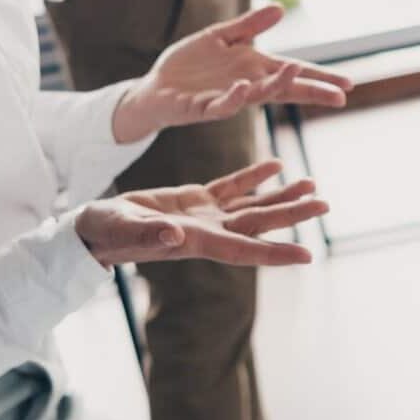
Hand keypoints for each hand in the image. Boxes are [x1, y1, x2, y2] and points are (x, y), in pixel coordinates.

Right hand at [77, 160, 325, 267]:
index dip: (276, 253)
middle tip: (325, 204)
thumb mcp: (126, 230)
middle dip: (292, 215)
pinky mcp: (194, 199)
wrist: (94, 227)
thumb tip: (176, 237)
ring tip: (312, 184)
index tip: (307, 254)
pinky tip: (276, 164)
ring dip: (282, 195)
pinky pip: (231, 187)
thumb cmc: (107, 233)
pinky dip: (253, 176)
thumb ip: (151, 233)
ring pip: (251, 204)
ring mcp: (204, 215)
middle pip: (259, 222)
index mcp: (197, 241)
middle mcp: (208, 230)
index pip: (244, 249)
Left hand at [110, 5, 352, 143]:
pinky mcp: (202, 108)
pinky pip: (220, 104)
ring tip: (295, 72)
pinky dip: (233, 97)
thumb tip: (281, 8)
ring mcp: (226, 97)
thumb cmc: (188, 65)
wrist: (154, 87)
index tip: (347, 84)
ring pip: (256, 95)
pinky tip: (245, 86)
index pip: (292, 72)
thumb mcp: (220, 37)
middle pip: (284, 88)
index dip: (318, 78)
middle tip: (340, 96)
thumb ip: (249, 25)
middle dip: (311, 91)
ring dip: (275, 85)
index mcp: (253, 68)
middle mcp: (245, 85)